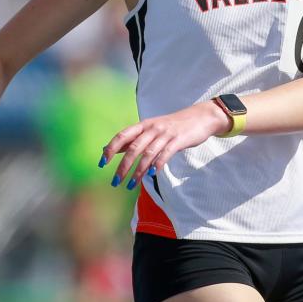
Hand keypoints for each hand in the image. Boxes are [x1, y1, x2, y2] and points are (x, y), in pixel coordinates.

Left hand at [101, 101, 230, 188]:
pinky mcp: (178, 140)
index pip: (122, 136)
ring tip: (131, 184)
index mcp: (143, 125)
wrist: (201, 117)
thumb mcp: (151, 129)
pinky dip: (156, 165)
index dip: (110, 149)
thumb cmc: (173, 125)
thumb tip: (109, 149)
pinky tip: (151, 175)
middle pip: (133, 148)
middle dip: (122, 166)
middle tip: (115, 181)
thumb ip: (133, 139)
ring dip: (137, 171)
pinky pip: (164, 154)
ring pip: (147, 154)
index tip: (102, 163)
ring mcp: (165, 134)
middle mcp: (152, 128)